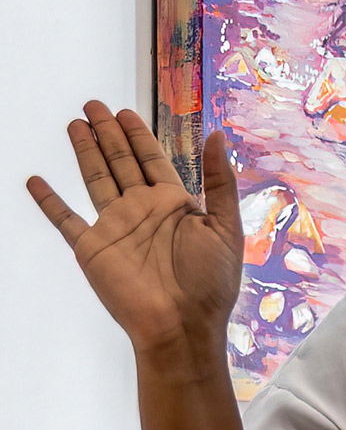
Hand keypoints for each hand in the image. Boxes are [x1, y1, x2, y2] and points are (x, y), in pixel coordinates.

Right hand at [27, 104, 244, 355]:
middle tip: (94, 104)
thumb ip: (219, 181)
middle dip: (108, 133)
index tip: (126, 112)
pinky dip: (49, 201)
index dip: (139, 135)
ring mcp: (114, 227)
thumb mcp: (225, 226)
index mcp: (174, 204)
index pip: (152, 160)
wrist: (182, 325)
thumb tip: (216, 134)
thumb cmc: (211, 282)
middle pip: (121, 162)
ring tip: (74, 124)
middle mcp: (142, 210)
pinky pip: (65, 220)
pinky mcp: (92, 248)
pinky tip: (36, 181)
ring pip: (95, 179)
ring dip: (85, 152)